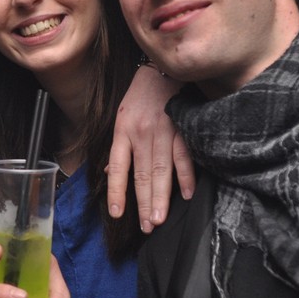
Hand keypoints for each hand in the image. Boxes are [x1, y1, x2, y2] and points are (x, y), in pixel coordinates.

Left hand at [108, 66, 194, 232]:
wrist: (161, 70)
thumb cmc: (140, 99)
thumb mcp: (121, 120)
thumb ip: (119, 149)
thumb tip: (112, 176)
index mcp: (123, 132)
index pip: (118, 167)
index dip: (117, 192)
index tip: (117, 214)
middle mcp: (141, 134)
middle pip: (141, 174)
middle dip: (143, 203)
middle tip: (147, 227)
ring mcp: (163, 131)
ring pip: (161, 170)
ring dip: (161, 197)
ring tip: (160, 219)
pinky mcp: (182, 127)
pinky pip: (184, 155)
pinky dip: (186, 175)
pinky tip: (186, 194)